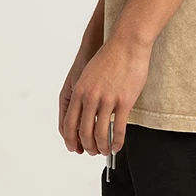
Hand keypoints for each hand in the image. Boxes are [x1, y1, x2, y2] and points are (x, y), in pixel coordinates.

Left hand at [61, 35, 151, 155]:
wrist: (127, 43)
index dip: (71, 141)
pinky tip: (117, 145)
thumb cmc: (110, 57)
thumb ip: (85, 93)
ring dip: (102, 147)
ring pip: (100, 135)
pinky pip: (118, 129)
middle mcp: (90, 97)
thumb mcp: (88, 75)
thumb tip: (85, 112)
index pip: (68, 125)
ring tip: (105, 151)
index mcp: (79, 91)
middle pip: (83, 133)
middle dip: (87, 147)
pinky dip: (117, 142)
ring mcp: (107, 100)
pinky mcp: (124, 101)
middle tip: (92, 152)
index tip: (76, 148)